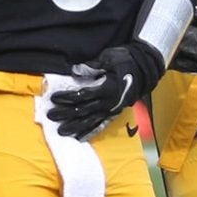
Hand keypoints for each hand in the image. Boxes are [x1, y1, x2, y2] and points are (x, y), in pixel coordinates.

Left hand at [45, 42, 159, 137]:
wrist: (145, 69)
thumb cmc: (126, 60)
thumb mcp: (109, 57)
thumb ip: (91, 66)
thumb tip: (74, 70)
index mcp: (107, 88)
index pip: (82, 95)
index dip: (67, 97)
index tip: (53, 98)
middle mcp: (108, 102)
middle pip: (82, 110)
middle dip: (65, 114)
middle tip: (50, 116)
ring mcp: (111, 110)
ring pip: (90, 121)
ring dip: (74, 127)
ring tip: (61, 132)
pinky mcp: (114, 114)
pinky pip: (101, 125)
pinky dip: (90, 132)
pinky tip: (80, 138)